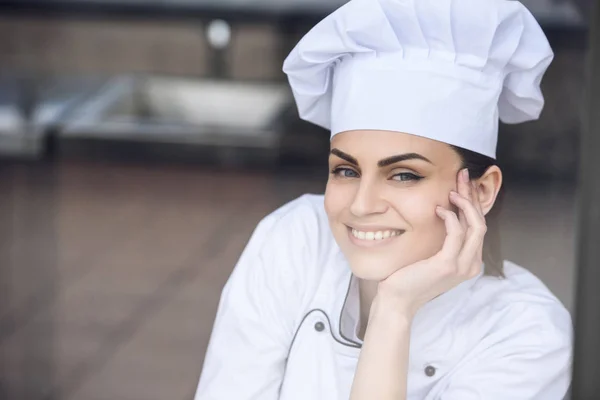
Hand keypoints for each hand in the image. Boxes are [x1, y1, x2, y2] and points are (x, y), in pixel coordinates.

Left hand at [375, 168, 486, 317]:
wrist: (397, 300)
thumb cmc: (409, 276)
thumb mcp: (431, 255)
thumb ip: (442, 240)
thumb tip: (443, 214)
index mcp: (469, 261)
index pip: (478, 226)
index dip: (473, 202)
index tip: (464, 183)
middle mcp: (471, 264)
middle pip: (480, 222)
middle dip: (472, 196)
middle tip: (462, 175)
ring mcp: (462, 266)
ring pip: (475, 225)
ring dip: (465, 203)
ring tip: (452, 189)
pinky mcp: (448, 265)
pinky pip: (456, 233)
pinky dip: (450, 217)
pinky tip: (439, 208)